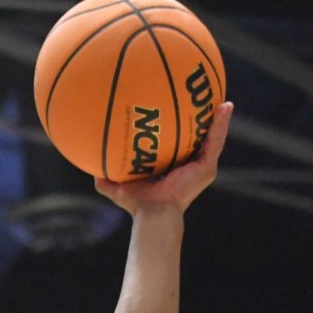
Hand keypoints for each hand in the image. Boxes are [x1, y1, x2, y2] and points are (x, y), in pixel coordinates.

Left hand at [95, 101, 232, 214]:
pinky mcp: (207, 167)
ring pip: (213, 138)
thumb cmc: (137, 203)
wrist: (153, 212)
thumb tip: (88, 166)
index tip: (180, 111)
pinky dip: (221, 124)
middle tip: (204, 100)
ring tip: (222, 100)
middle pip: (199, 140)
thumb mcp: (117, 186)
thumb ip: (104, 176)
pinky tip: (225, 106)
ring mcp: (201, 168)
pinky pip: (216, 141)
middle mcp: (190, 168)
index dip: (182, 130)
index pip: (180, 146)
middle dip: (203, 121)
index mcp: (173, 169)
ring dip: (218, 119)